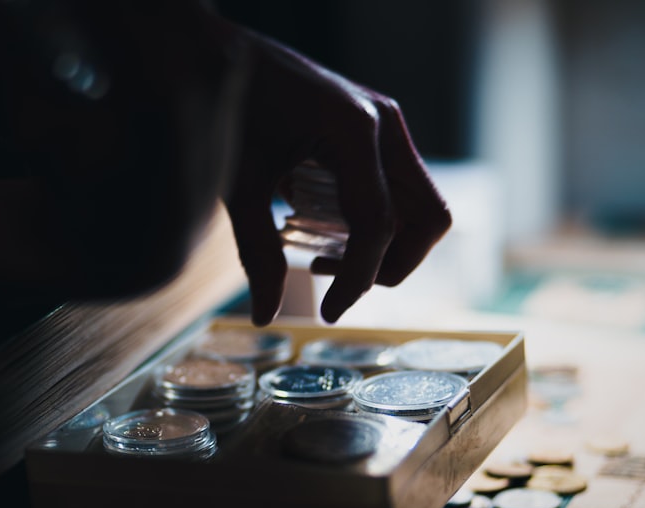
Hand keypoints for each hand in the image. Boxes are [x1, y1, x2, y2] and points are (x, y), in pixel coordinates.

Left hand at [221, 22, 451, 325]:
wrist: (218, 54)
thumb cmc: (224, 108)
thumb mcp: (238, 184)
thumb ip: (257, 252)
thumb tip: (266, 316)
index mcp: (353, 130)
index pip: (378, 224)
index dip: (359, 279)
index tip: (328, 312)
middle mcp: (384, 124)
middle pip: (427, 219)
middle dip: (391, 265)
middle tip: (338, 285)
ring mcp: (386, 124)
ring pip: (421, 206)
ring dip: (387, 246)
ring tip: (326, 258)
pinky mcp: (377, 131)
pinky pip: (399, 190)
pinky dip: (377, 223)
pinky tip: (327, 231)